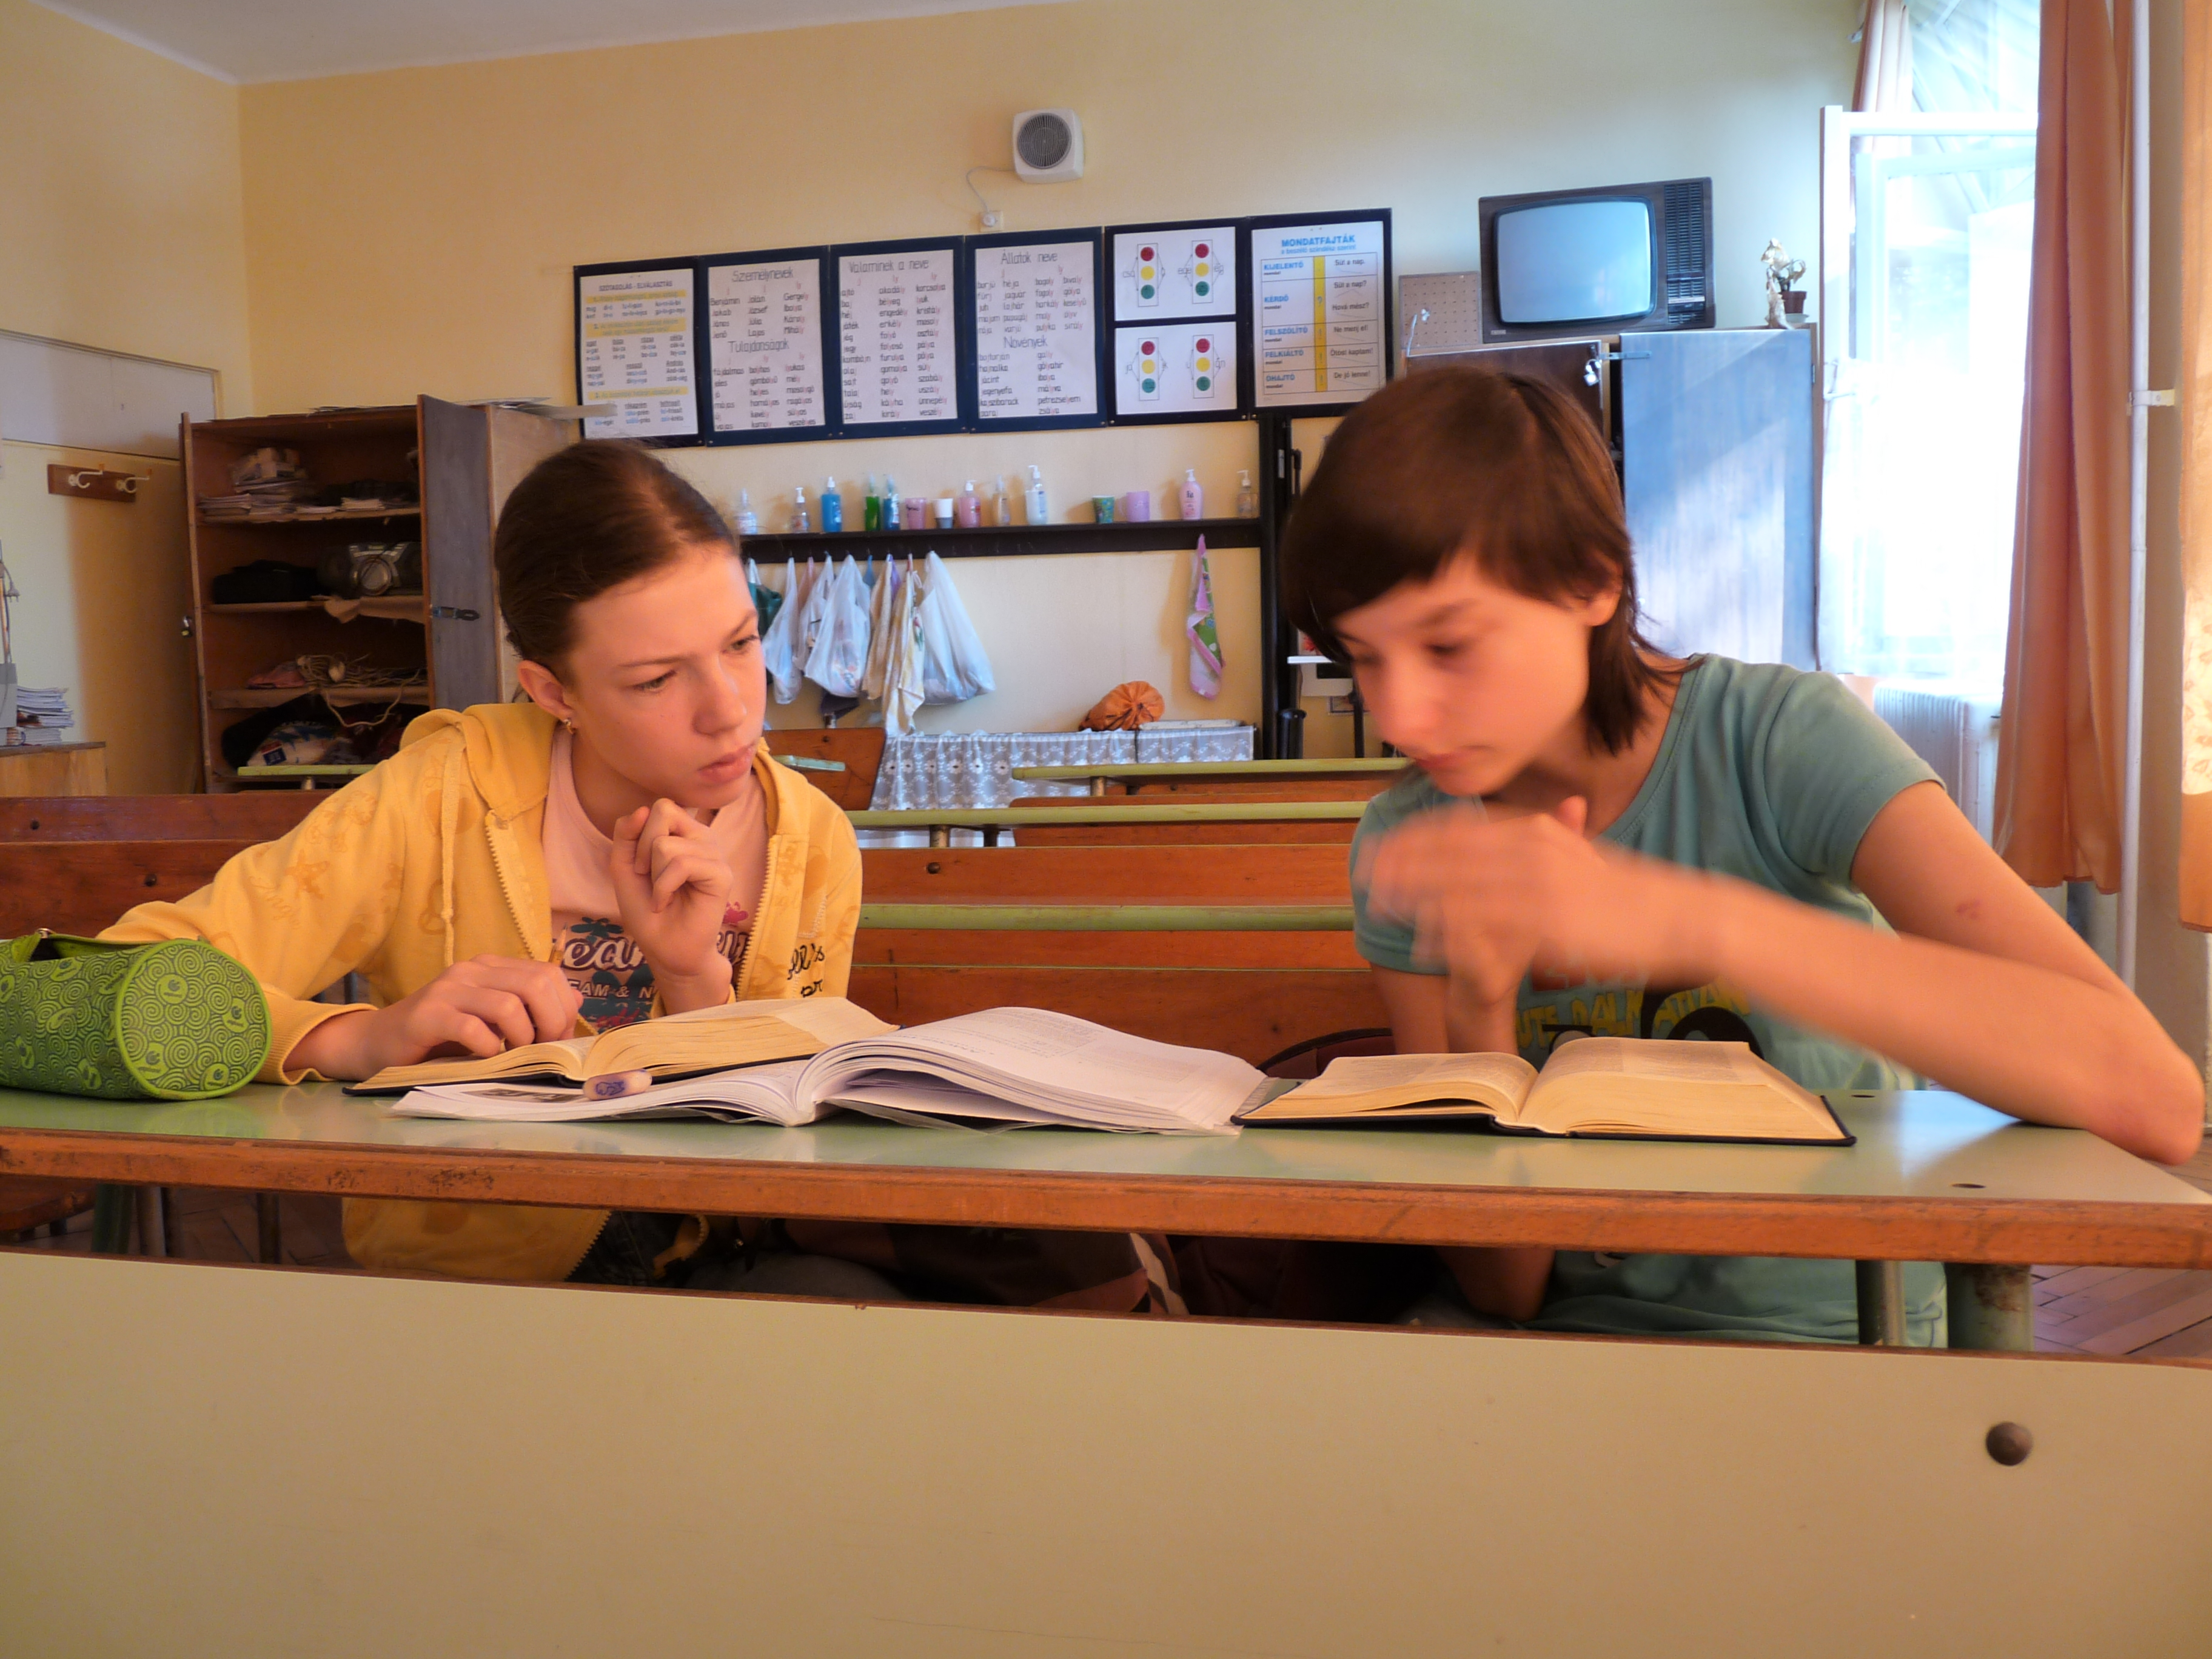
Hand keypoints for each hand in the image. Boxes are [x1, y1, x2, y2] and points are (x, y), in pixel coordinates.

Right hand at [290, 955, 582, 1079]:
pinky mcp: (427, 1015)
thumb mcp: (493, 1020)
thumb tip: (576, 1001)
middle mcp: (471, 970)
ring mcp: (448, 990)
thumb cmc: (443, 1037)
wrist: (379, 1043)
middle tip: (541, 1049)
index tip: (557, 1039)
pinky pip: (472, 1028)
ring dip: (521, 1038)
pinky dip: (488, 1049)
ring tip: (513, 1055)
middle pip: (535, 985)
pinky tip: (485, 1058)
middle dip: (550, 1022)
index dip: (562, 1009)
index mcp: (492, 967)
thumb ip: (531, 1008)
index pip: (548, 974)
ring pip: (508, 1005)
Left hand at [610, 799, 735, 1010]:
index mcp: (685, 832)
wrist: (664, 949)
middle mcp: (703, 838)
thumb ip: (626, 834)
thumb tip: (643, 809)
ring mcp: (715, 855)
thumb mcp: (624, 867)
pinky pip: (682, 865)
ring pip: (667, 845)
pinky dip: (663, 888)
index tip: (641, 866)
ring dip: (654, 877)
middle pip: (664, 812)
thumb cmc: (647, 910)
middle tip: (650, 879)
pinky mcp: (722, 875)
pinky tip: (667, 902)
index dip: (641, 834)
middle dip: (644, 850)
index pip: (661, 806)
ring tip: (663, 895)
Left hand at [1360, 798, 1714, 1000]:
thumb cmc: (1623, 894)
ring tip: (1382, 905)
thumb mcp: (1573, 854)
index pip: (1458, 826)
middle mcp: (1530, 848)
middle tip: (1364, 873)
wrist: (1676, 916)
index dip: (1413, 837)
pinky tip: (1424, 942)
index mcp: (1534, 828)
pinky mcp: (1548, 921)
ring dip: (1415, 895)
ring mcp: (1537, 884)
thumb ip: (1531, 845)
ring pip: (1458, 886)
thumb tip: (1487, 844)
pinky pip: (1486, 926)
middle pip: (1447, 851)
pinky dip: (1451, 932)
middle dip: (1401, 863)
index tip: (1381, 845)